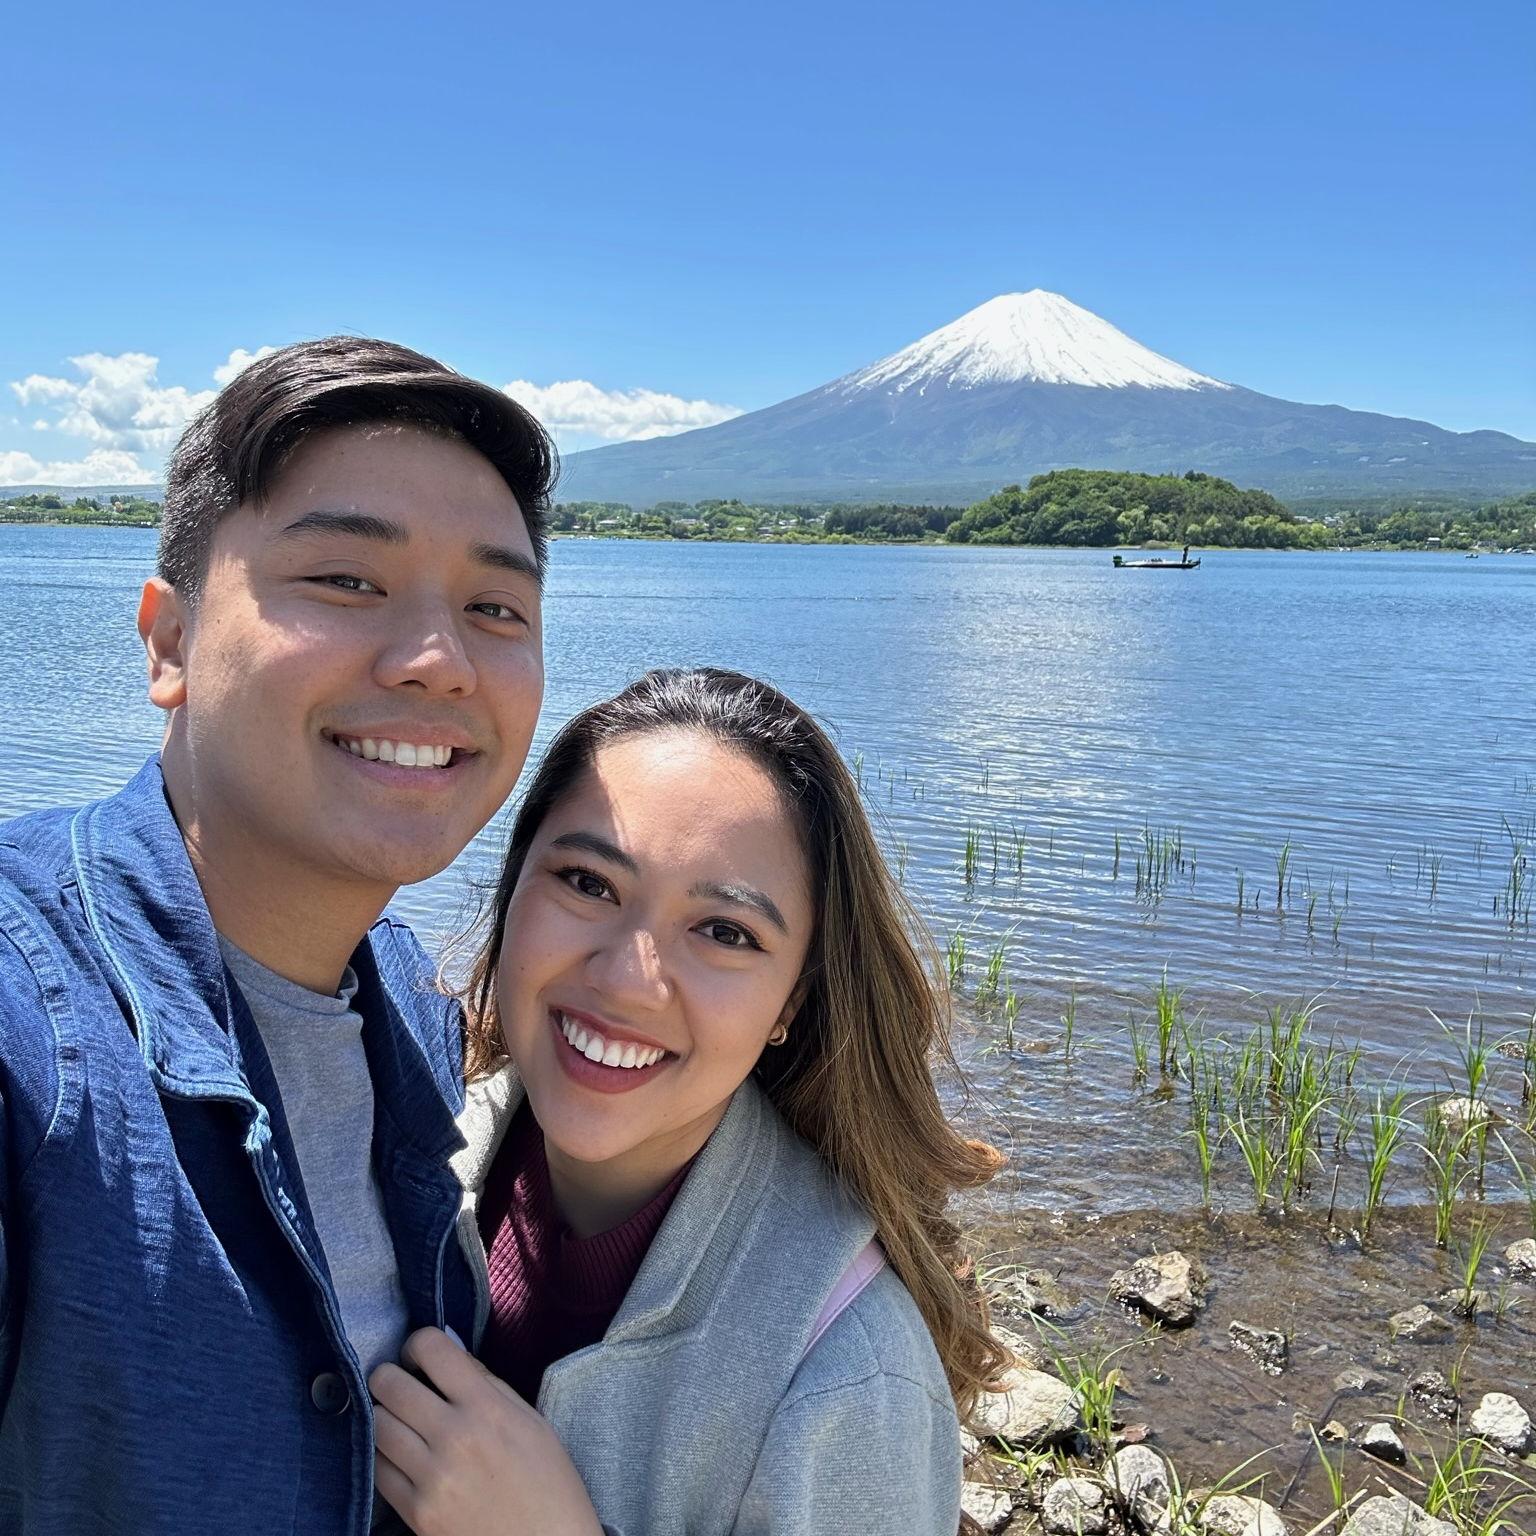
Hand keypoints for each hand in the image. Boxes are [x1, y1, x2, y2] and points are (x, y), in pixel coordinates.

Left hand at [370, 1327, 604, 1535]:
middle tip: (398, 1383)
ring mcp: (431, 1477)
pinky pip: (377, 1470)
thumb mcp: (530, 1422)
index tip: (419, 1354)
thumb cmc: (548, 1483)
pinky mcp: (415, 1513)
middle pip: (389, 1385)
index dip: (418, 1343)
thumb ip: (487, 1385)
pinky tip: (399, 1454)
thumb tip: (449, 1355)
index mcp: (487, 1407)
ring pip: (376, 1426)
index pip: (432, 1348)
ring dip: (382, 1416)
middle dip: (388, 1377)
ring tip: (398, 1419)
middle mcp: (454, 1436)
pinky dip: (383, 1456)